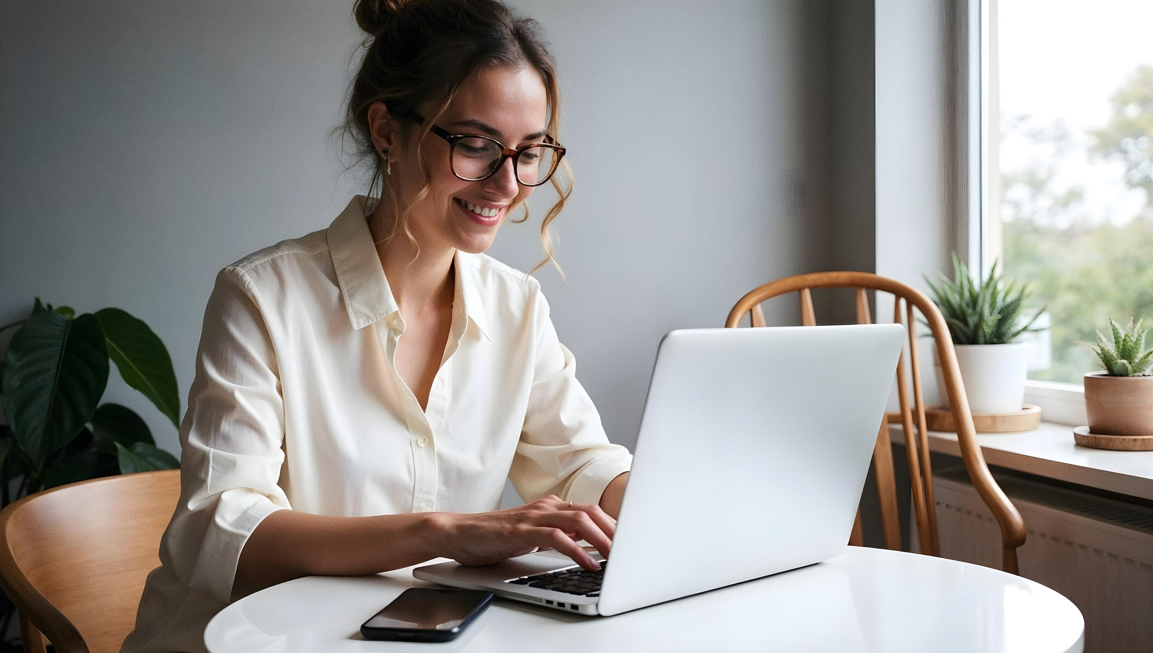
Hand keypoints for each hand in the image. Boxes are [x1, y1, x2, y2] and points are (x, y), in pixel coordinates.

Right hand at [436, 496, 615, 570]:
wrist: (458, 533)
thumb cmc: (494, 537)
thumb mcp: (533, 536)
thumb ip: (558, 535)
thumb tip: (586, 545)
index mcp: (551, 507)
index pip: (591, 511)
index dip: (613, 524)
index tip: (630, 541)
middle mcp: (546, 507)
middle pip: (591, 512)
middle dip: (614, 531)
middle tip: (631, 550)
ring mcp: (534, 517)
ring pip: (579, 520)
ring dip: (602, 540)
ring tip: (616, 558)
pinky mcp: (522, 531)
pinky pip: (557, 537)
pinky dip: (577, 550)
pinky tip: (588, 564)